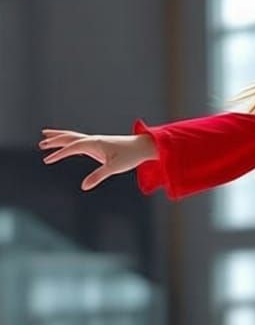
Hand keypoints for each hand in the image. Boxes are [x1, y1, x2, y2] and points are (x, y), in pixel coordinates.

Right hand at [37, 130, 156, 189]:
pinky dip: (71, 142)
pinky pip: (81, 142)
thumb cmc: (130, 156)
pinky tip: (68, 147)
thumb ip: (98, 176)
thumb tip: (84, 187)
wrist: (143, 147)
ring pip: (74, 137)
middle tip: (41, 144)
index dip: (58, 154)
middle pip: (69, 138)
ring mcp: (96, 142)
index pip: (72, 147)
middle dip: (55, 141)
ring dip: (60, 138)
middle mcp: (93, 140)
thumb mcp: (113, 168)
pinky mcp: (100, 145)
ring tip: (46, 137)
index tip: (47, 160)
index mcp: (94, 143)